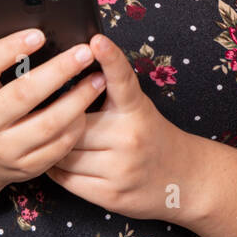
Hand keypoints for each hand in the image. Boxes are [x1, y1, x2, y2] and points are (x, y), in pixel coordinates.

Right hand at [0, 27, 106, 187]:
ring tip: (97, 78)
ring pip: (48, 124)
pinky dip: (77, 125)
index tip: (39, 33)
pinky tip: (88, 106)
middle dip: (58, 70)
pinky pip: (59, 146)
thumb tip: (18, 15)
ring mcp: (4, 149)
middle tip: (84, 51)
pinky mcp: (27, 167)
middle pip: (22, 95)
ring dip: (78, 99)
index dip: (10, 48)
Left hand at [47, 32, 194, 220]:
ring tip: (56, 141)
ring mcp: (121, 169)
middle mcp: (130, 137)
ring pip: (65, 154)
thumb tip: (66, 74)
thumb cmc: (151, 136)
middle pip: (74, 124)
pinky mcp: (111, 196)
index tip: (96, 40)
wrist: (184, 179)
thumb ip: (108, 93)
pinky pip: (67, 180)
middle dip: (61, 122)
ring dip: (55, 147)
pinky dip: (56, 169)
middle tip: (52, 117)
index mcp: (136, 109)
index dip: (110, 58)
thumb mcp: (138, 108)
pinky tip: (60, 161)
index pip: (122, 80)